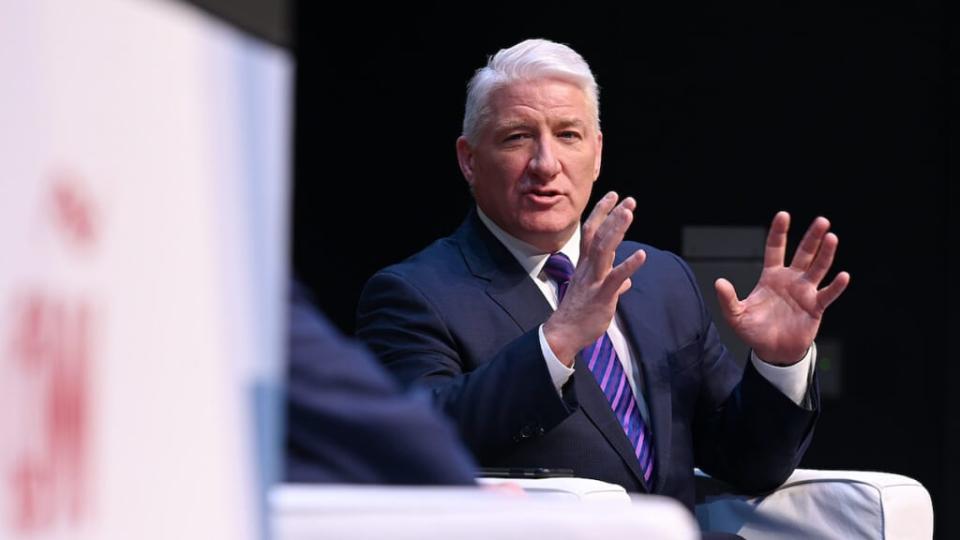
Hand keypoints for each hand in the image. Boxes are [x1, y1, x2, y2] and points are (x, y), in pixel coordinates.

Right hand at [543, 192, 645, 365]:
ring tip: (628, 213)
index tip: (613, 196)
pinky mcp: (601, 296)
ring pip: (603, 250)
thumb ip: (613, 283)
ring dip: (616, 230)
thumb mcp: (596, 294)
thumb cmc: (579, 314)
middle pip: (598, 235)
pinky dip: (628, 266)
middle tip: (628, 199)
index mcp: (585, 265)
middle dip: (612, 215)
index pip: (592, 232)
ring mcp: (594, 281)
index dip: (602, 213)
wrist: (563, 334)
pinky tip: (641, 255)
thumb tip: (627, 282)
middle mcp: (588, 268)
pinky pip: (615, 278)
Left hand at [715, 211, 849, 364]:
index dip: (779, 233)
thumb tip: (718, 282)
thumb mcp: (736, 315)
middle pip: (804, 253)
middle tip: (821, 221)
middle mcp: (791, 280)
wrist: (772, 352)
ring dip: (826, 254)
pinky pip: (827, 294)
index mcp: (771, 277)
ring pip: (818, 268)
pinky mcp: (816, 307)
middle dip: (812, 237)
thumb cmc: (754, 331)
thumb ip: (728, 299)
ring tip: (832, 237)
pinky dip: (836, 286)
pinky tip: (843, 275)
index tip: (784, 215)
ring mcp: (805, 292)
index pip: (775, 248)